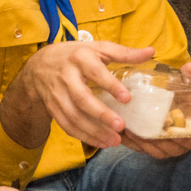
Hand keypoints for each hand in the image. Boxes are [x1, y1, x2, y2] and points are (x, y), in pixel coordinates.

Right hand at [2, 41, 156, 149]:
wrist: (39, 65)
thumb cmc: (76, 55)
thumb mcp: (98, 48)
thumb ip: (124, 52)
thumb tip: (151, 52)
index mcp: (80, 58)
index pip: (95, 72)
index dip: (111, 85)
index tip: (127, 98)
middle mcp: (66, 77)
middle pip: (82, 99)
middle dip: (101, 115)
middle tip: (121, 126)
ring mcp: (57, 94)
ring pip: (73, 116)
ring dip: (93, 131)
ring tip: (114, 140)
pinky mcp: (53, 108)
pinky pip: (67, 125)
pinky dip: (83, 136)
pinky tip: (101, 142)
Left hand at [109, 63, 190, 157]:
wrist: (187, 110)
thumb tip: (190, 66)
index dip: (186, 138)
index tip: (171, 128)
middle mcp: (187, 146)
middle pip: (171, 148)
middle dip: (153, 139)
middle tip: (137, 127)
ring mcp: (172, 151)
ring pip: (156, 151)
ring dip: (140, 142)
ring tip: (126, 129)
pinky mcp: (158, 151)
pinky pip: (145, 151)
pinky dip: (133, 144)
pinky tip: (122, 134)